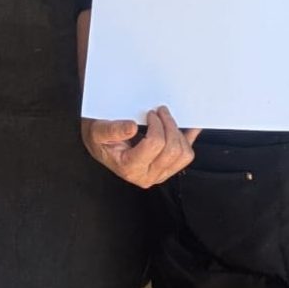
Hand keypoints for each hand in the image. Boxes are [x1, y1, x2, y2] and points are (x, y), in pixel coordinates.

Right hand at [80, 106, 199, 188]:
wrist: (101, 145)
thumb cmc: (100, 138)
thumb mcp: (98, 131)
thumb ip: (113, 129)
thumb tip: (131, 127)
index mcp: (130, 167)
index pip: (154, 144)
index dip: (156, 125)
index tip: (151, 114)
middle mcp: (147, 175)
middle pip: (172, 150)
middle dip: (169, 125)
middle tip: (160, 112)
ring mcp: (159, 173)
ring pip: (184, 154)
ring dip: (179, 133)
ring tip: (167, 120)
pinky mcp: (168, 169)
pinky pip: (187, 155)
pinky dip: (190, 139)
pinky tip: (188, 126)